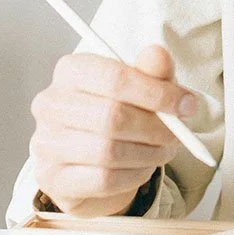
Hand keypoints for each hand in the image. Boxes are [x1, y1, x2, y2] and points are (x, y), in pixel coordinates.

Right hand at [29, 45, 196, 216]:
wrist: (92, 159)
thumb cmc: (120, 112)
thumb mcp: (142, 86)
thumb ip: (152, 71)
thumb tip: (159, 54)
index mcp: (71, 70)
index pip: (115, 78)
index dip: (157, 93)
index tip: (187, 105)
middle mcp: (50, 104)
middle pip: (112, 117)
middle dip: (156, 128)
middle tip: (178, 134)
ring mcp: (46, 143)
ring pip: (108, 152)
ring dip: (148, 154)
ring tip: (163, 150)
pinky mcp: (52, 178)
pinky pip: (103, 180)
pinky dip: (134, 175)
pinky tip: (143, 167)